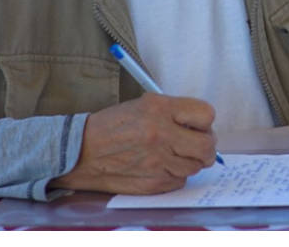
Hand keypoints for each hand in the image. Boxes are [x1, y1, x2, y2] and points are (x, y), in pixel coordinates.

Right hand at [49, 93, 217, 194]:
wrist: (80, 151)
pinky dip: (175, 175)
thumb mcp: (143, 104)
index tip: (199, 126)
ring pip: (196, 166)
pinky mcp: (153, 183)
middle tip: (197, 145)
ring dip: (190, 161)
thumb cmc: (112, 126)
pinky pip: (179, 181)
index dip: (205, 122)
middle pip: (207, 145)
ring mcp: (157, 161)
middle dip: (207, 147)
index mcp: (160, 109)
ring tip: (173, 155)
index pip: (206, 115)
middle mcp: (161, 134)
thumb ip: (175, 112)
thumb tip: (202, 125)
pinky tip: (160, 167)